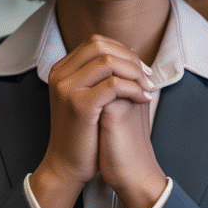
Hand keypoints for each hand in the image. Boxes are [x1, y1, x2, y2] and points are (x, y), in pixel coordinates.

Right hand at [30, 35, 155, 207]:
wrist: (68, 164)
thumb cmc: (83, 132)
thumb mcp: (87, 97)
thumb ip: (100, 76)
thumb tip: (129, 56)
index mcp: (61, 70)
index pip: (95, 43)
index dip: (122, 51)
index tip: (141, 68)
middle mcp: (60, 75)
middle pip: (100, 46)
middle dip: (129, 58)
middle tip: (147, 76)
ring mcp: (67, 89)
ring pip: (108, 62)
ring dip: (134, 73)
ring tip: (147, 88)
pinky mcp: (78, 105)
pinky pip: (113, 85)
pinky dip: (133, 89)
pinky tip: (143, 100)